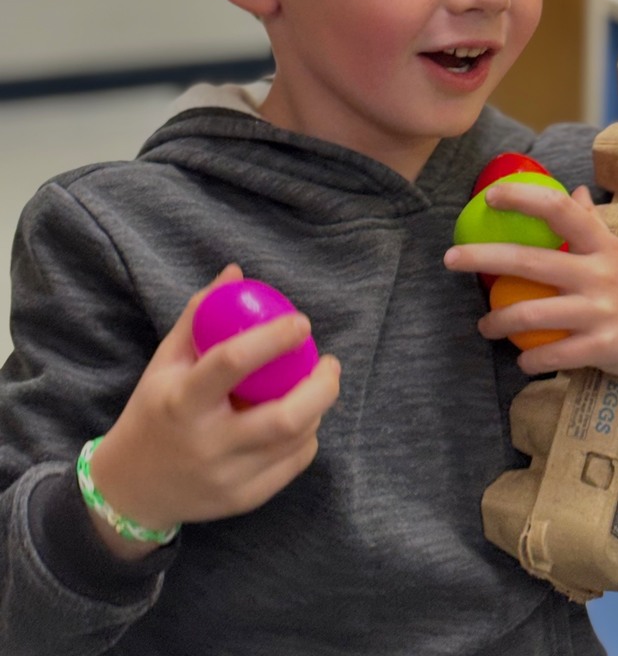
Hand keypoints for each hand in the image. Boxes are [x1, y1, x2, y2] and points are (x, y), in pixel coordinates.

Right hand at [88, 266, 340, 558]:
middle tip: (329, 363)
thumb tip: (236, 272)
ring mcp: (227, 478)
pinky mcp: (243, 501)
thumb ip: (199, 315)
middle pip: (283, 418)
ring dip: (317, 409)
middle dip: (320, 387)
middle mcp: (206, 444)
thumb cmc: (154, 410)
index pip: (232, 363)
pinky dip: (307, 437)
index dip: (273, 338)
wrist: (131, 489)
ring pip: (295, 442)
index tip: (301, 321)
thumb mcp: (165, 361)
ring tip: (316, 386)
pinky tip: (303, 420)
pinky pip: (293, 465)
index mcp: (182, 402)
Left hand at [444, 183, 617, 414]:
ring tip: (484, 326)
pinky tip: (521, 361)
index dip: (524, 199)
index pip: (560, 211)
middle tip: (450, 259)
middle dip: (484, 259)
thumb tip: (574, 191)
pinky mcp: (605, 348)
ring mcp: (602, 312)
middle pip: (532, 262)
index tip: (490, 196)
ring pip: (535, 315)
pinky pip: (556, 355)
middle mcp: (600, 274)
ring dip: (500, 322)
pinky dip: (532, 360)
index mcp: (603, 244)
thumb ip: (594, 224)